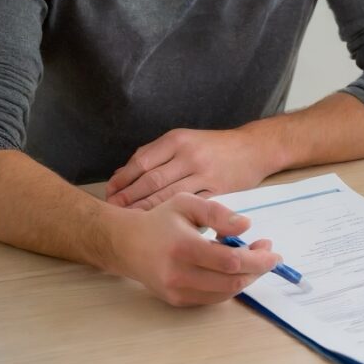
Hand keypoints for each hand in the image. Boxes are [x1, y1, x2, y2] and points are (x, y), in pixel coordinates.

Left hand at [105, 127, 271, 208]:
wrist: (253, 148)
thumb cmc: (214, 146)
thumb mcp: (184, 139)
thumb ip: (156, 154)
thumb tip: (123, 173)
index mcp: (177, 140)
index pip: (142, 161)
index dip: (123, 179)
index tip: (110, 193)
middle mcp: (189, 155)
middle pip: (152, 180)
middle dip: (129, 197)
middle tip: (114, 211)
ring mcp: (204, 173)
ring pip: (168, 195)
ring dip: (146, 209)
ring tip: (130, 220)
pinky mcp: (218, 191)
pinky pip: (191, 206)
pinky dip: (174, 216)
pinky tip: (162, 224)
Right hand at [116, 192, 280, 305]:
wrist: (127, 245)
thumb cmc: (160, 220)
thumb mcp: (187, 204)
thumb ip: (218, 213)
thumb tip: (246, 226)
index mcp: (183, 247)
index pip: (230, 261)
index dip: (257, 259)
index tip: (272, 249)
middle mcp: (180, 275)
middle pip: (231, 281)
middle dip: (256, 269)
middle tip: (266, 253)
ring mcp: (178, 292)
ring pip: (225, 293)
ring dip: (245, 277)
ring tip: (250, 256)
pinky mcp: (178, 301)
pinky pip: (213, 298)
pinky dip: (229, 284)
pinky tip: (230, 267)